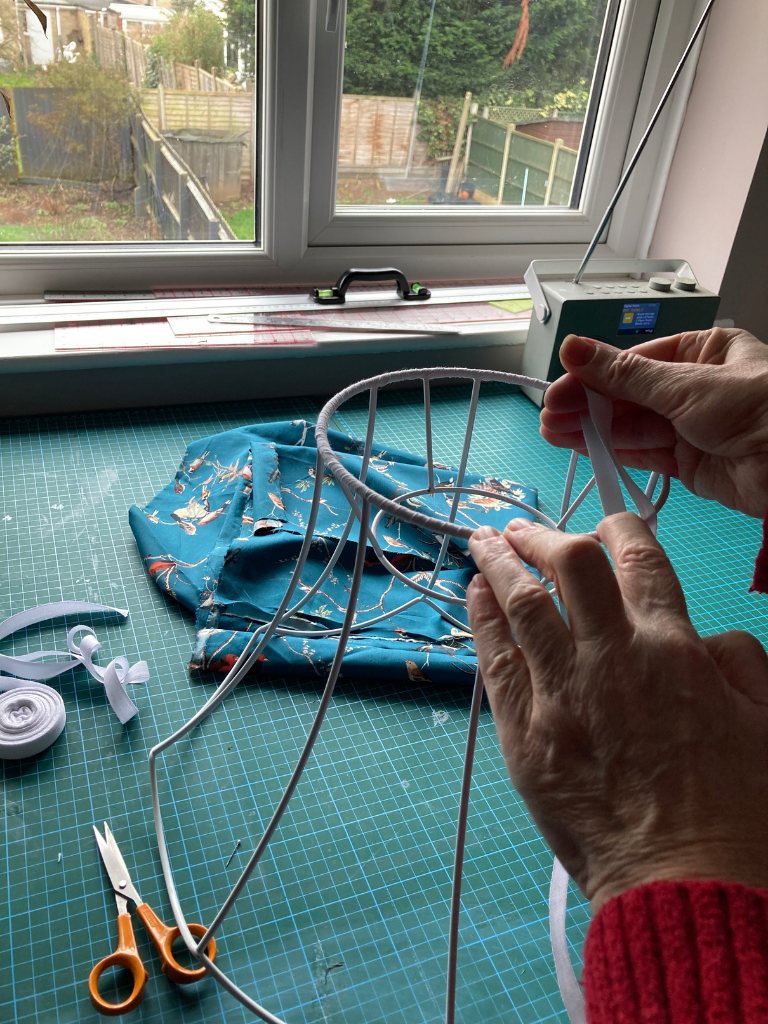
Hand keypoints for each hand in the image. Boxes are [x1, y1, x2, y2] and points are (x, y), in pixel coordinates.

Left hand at [466, 513, 767, 910]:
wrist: (687, 887)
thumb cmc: (739, 811)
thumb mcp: (767, 722)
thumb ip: (739, 662)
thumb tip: (706, 637)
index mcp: (673, 649)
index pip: (639, 560)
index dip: (620, 527)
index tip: (606, 522)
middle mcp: (609, 658)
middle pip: (568, 566)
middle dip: (543, 535)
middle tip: (524, 527)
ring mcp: (560, 696)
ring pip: (520, 605)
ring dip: (498, 565)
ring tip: (483, 543)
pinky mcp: (525, 737)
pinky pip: (496, 663)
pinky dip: (482, 621)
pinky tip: (473, 597)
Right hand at [540, 327, 767, 517]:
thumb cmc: (760, 411)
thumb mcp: (686, 385)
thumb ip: (624, 374)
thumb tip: (573, 347)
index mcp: (703, 351)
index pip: (635, 362)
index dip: (593, 375)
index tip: (559, 387)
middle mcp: (695, 387)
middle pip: (629, 395)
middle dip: (587, 405)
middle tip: (549, 415)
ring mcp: (691, 427)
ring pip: (632, 426)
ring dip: (592, 430)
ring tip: (553, 432)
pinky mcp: (689, 464)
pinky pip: (644, 454)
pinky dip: (613, 453)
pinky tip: (582, 449)